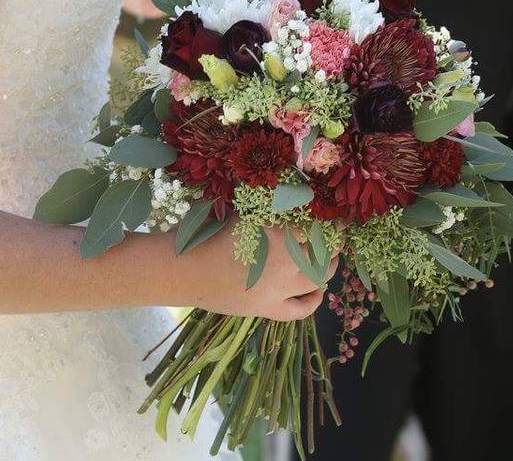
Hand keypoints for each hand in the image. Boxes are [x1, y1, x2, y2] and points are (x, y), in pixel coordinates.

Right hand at [175, 221, 338, 320]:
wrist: (179, 270)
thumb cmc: (204, 234)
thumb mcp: (240, 212)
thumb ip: (268, 210)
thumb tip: (293, 203)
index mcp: (278, 233)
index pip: (317, 226)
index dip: (328, 221)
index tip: (332, 215)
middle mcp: (284, 262)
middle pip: (323, 252)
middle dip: (332, 242)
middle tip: (333, 234)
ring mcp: (278, 288)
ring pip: (318, 279)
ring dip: (327, 267)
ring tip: (328, 257)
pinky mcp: (267, 308)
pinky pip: (300, 310)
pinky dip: (314, 301)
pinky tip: (318, 290)